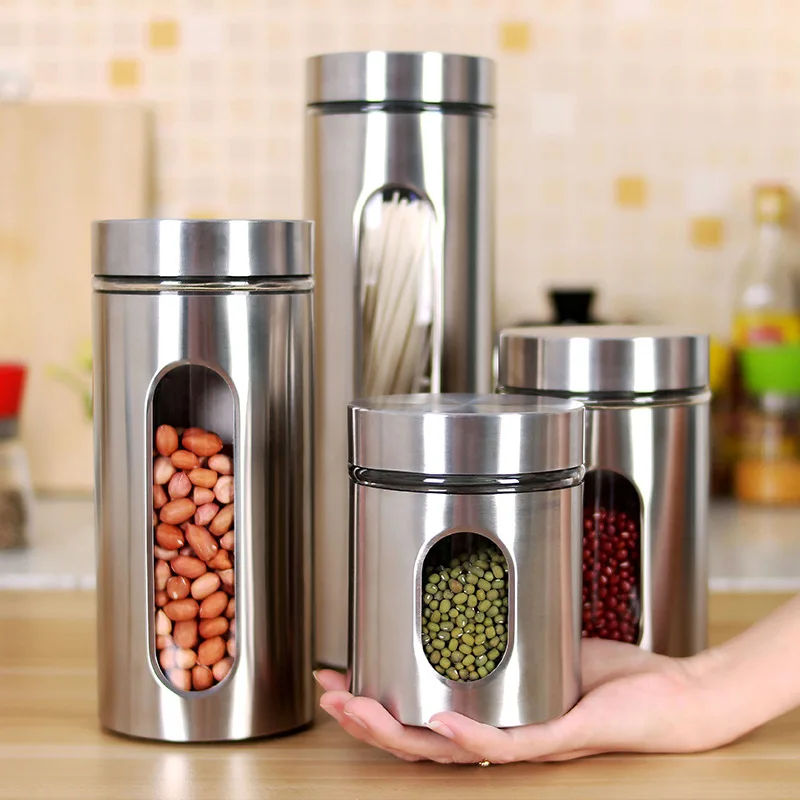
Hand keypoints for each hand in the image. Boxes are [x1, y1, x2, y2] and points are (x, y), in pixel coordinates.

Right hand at [315, 638, 747, 763]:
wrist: (673, 698)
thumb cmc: (610, 678)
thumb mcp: (544, 643)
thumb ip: (506, 629)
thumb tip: (468, 592)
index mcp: (494, 716)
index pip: (422, 716)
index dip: (378, 703)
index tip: (342, 678)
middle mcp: (503, 737)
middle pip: (421, 742)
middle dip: (369, 720)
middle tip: (332, 698)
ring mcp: (528, 742)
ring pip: (449, 751)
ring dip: (399, 731)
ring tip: (360, 709)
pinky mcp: (559, 737)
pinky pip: (508, 745)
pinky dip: (470, 736)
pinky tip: (441, 723)